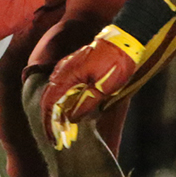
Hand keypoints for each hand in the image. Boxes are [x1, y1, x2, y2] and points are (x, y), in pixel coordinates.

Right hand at [41, 28, 143, 148]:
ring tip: (63, 124)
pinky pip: (63, 83)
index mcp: (67, 75)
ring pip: (55, 90)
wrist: (126, 39)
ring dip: (57, 108)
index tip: (51, 137)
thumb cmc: (116, 63)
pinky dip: (63, 97)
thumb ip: (85, 104)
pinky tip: (71, 106)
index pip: (49, 102)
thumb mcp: (103, 89)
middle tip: (56, 135)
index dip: (49, 122)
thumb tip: (70, 118)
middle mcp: (63, 69)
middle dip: (50, 117)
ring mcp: (68, 64)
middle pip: (49, 96)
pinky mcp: (76, 63)